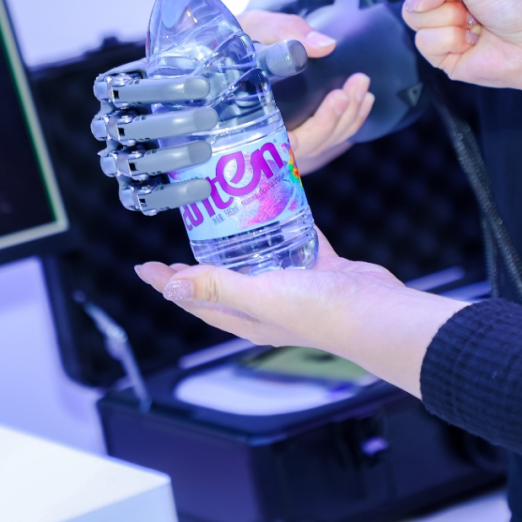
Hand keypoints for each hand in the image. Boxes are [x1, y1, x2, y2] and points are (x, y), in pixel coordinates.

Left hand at [135, 229, 398, 348]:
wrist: (376, 312)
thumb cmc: (319, 312)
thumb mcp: (260, 296)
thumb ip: (218, 286)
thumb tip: (171, 287)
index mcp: (247, 318)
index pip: (196, 299)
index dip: (169, 284)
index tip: (145, 266)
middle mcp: (267, 306)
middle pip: (222, 280)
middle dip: (200, 261)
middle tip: (183, 234)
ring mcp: (295, 287)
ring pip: (260, 259)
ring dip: (243, 239)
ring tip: (227, 211)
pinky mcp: (321, 268)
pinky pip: (297, 241)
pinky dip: (286, 223)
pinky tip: (281, 204)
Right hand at [239, 10, 373, 173]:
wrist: (213, 44)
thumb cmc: (228, 37)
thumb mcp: (252, 26)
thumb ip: (284, 31)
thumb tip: (325, 45)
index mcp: (248, 118)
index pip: (289, 141)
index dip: (320, 126)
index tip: (338, 96)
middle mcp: (263, 134)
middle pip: (312, 144)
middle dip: (343, 116)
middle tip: (358, 83)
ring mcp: (278, 135)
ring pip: (320, 143)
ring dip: (349, 118)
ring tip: (363, 89)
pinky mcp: (289, 128)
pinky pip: (321, 137)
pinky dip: (345, 121)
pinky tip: (360, 102)